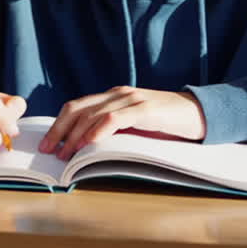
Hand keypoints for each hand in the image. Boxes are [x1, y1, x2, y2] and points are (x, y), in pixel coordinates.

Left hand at [40, 87, 205, 160]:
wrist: (200, 114)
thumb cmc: (166, 124)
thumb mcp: (134, 126)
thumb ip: (114, 129)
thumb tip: (84, 148)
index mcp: (113, 97)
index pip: (77, 106)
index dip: (58, 124)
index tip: (46, 143)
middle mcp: (118, 94)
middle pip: (78, 109)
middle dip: (59, 130)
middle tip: (47, 150)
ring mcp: (132, 100)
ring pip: (93, 114)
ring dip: (75, 135)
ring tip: (65, 153)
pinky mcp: (145, 109)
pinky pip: (116, 118)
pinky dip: (99, 130)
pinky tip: (89, 142)